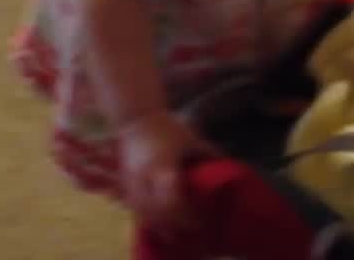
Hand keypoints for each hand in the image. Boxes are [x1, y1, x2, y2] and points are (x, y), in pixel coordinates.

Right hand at [119, 111, 219, 235]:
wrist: (136, 119)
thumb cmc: (167, 129)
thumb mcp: (191, 139)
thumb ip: (209, 153)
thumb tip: (228, 163)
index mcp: (163, 166)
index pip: (172, 199)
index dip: (184, 215)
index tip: (197, 221)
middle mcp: (145, 176)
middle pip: (157, 211)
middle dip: (172, 225)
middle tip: (189, 230)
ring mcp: (132, 180)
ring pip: (143, 212)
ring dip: (157, 225)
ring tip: (173, 233)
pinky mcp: (124, 182)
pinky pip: (133, 207)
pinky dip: (145, 217)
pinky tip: (156, 222)